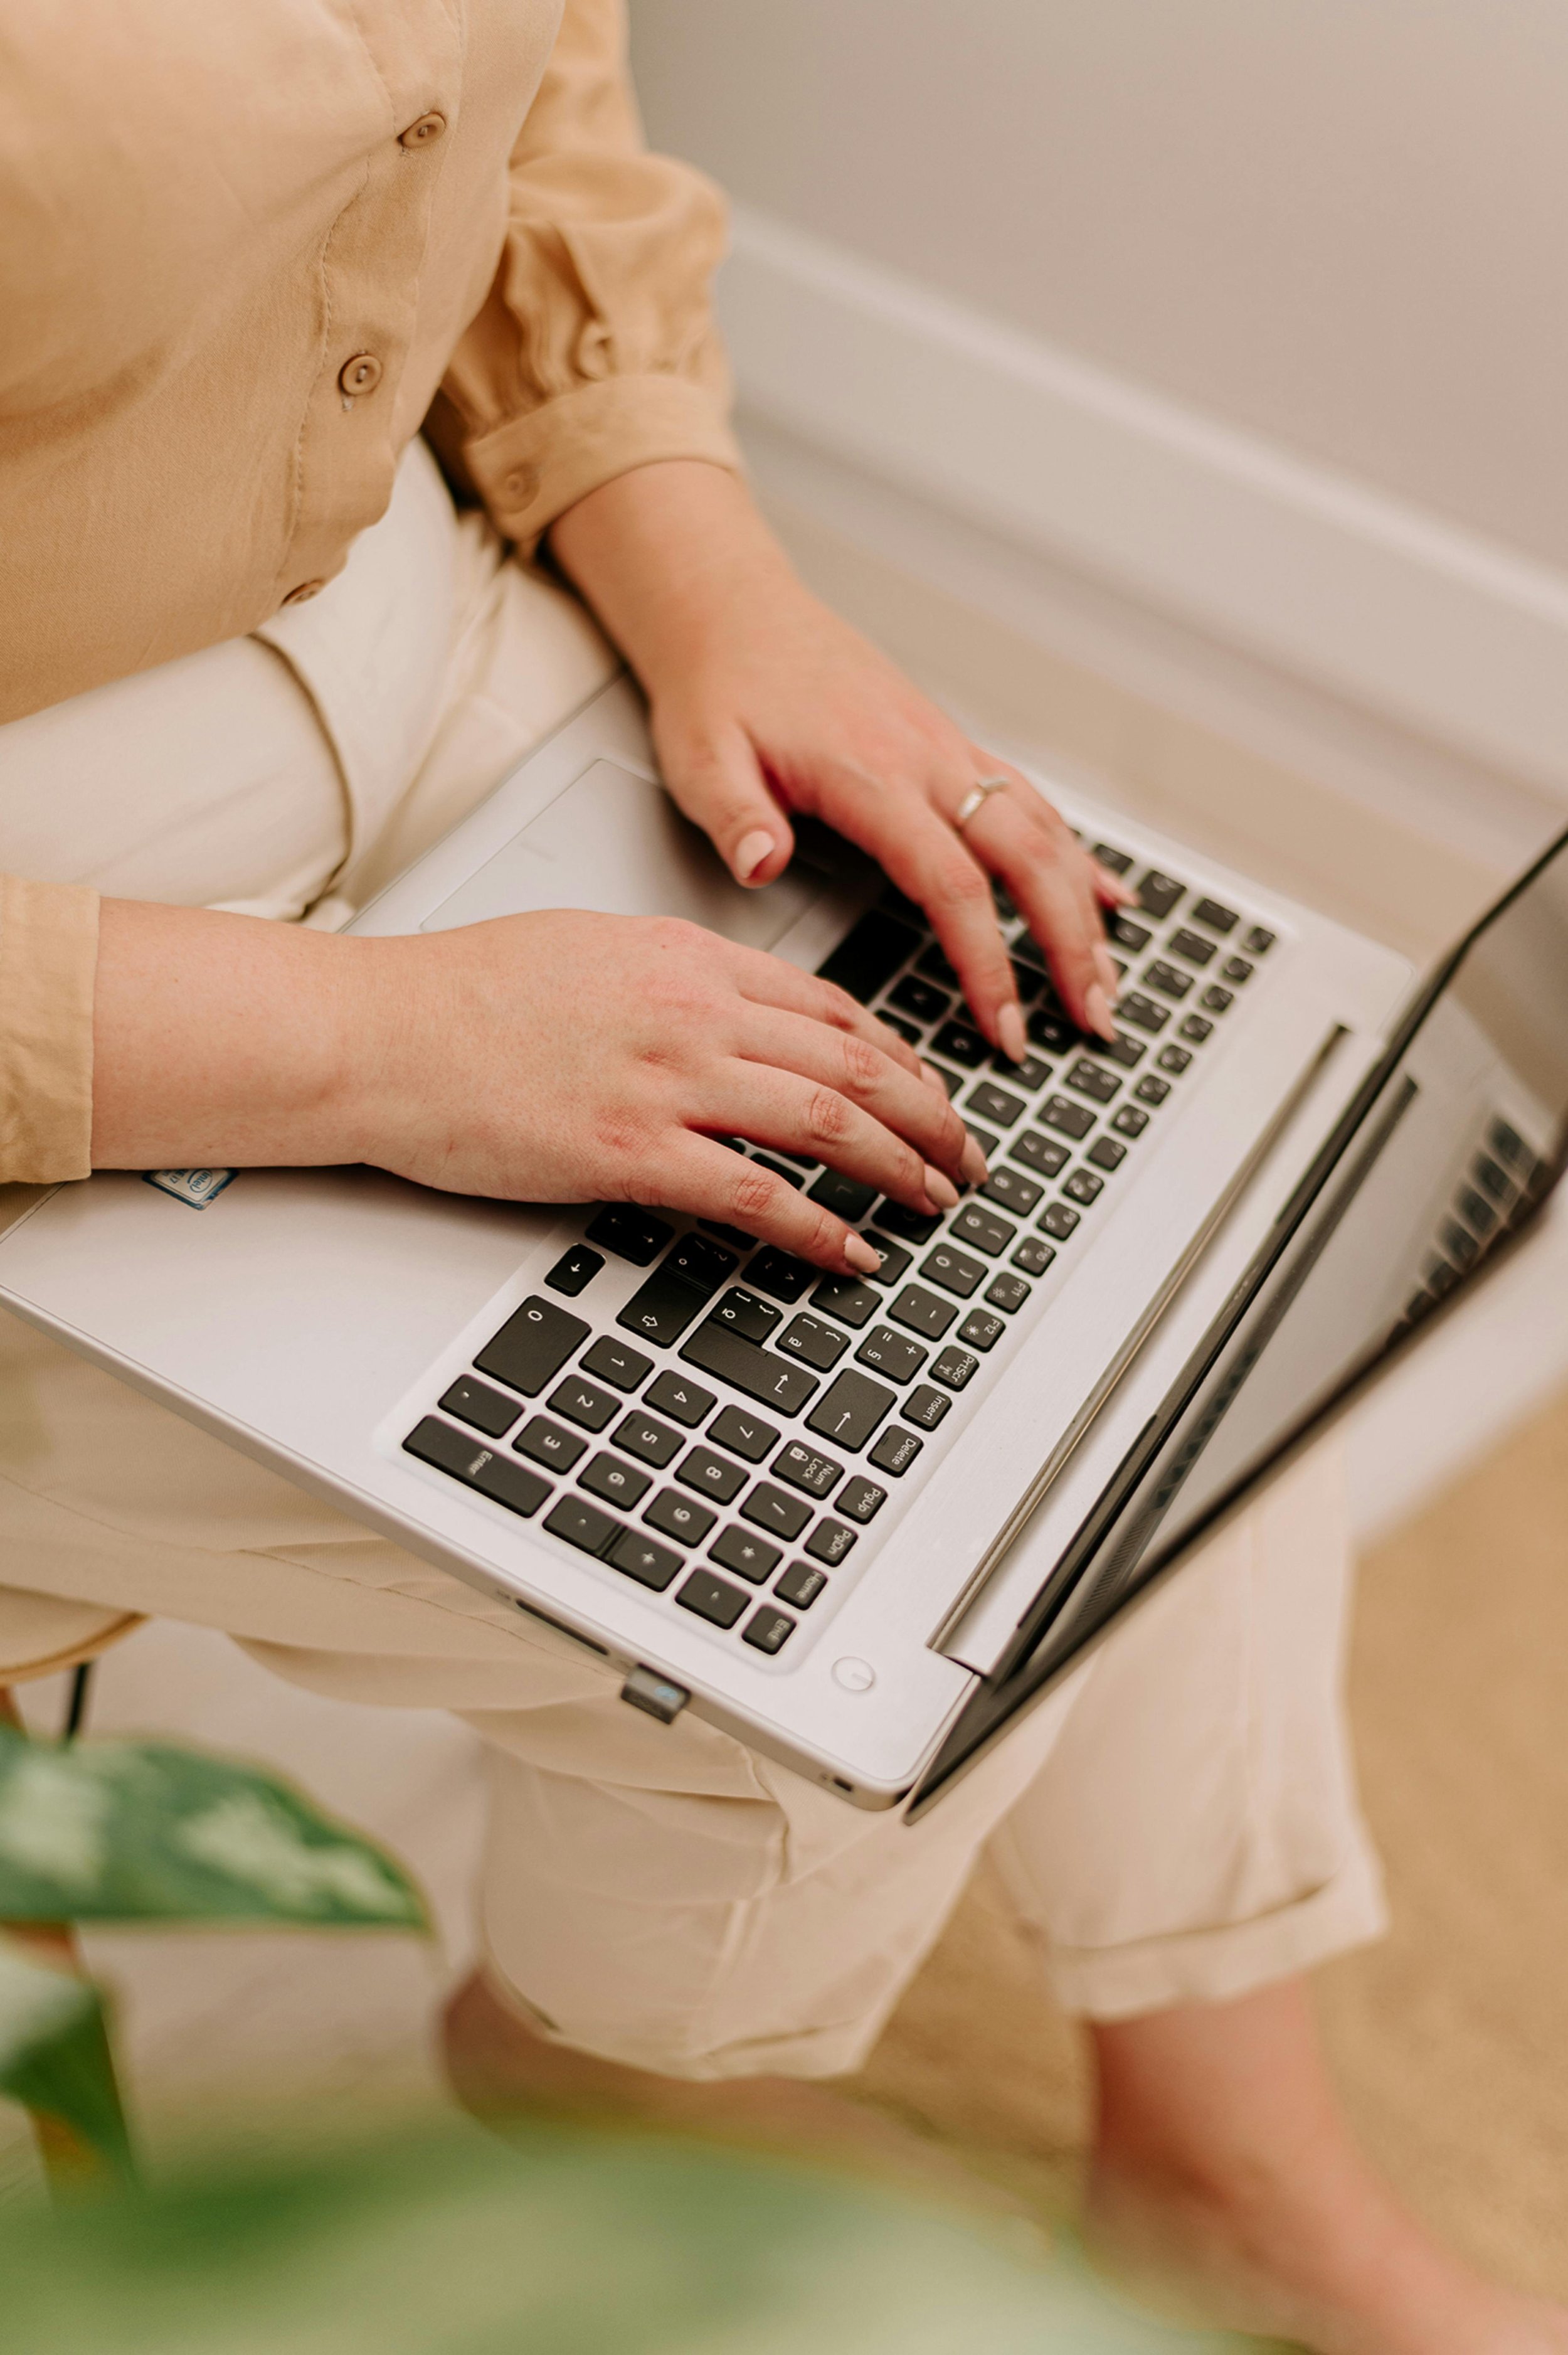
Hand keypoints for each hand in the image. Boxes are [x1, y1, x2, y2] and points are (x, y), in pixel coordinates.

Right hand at [91, 901, 982, 1275]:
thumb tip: (730, 1013)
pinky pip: (757, 1193)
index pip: (832, 1009)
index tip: (928, 1094)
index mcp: (689, 958)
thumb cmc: (463, 995)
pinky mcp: (628, 1151)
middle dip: (932, 1118)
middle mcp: (696, 1011)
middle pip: (857, 1064)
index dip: (902, 1060)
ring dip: (901, 1169)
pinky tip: (854, 1250)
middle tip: (967, 1158)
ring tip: (936, 1204)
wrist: (381, 1032)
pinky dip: (821, 1226)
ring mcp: (666, 1080)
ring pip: (829, 1123)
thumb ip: (675, 979)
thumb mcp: (591, 950)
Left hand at [551, 463, 1130, 1060]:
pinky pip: (1032, 802)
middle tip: (1093, 1019)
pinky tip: (1106, 895)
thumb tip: (760, 863)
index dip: (987, 962)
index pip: (952, 884)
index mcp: (872, 774)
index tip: (1003, 1027)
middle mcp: (927, 758)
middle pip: (1028, 860)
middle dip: (1070, 946)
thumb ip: (735, 815)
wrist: (733, 611)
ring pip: (1044, 832)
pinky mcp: (950, 744)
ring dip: (1085, 909)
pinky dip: (1076, 854)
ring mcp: (947, 749)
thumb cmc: (719, 686)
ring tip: (1107, 982)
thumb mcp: (701, 756)